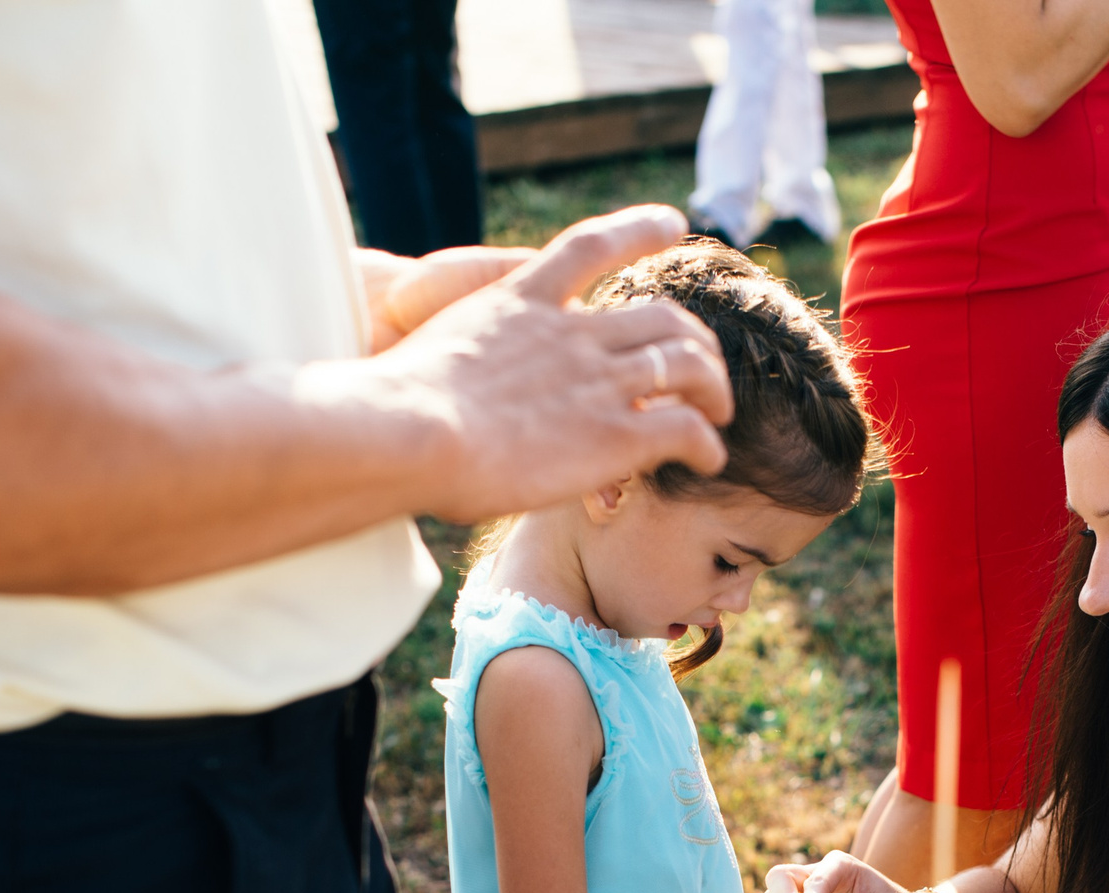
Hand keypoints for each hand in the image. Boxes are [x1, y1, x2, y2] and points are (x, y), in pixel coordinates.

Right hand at [362, 206, 734, 520]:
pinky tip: (709, 457)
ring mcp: (599, 381)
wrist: (406, 430)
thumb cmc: (389, 406)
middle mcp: (571, 333)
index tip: (672, 220)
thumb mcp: (421, 353)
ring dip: (713, 389)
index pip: (591, 246)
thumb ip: (452, 355)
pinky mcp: (616, 434)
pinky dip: (706, 442)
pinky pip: (685, 429)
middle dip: (694, 339)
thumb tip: (427, 377)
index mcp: (521, 301)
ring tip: (719, 413)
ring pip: (688, 366)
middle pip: (661, 315)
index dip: (638, 229)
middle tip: (705, 364)